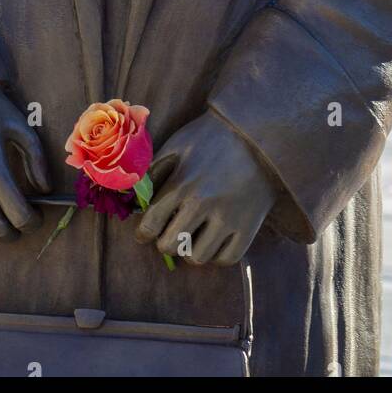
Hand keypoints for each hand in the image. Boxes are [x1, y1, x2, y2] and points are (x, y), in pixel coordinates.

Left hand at [135, 110, 278, 264]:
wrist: (258, 133)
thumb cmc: (211, 137)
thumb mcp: (177, 144)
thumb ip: (152, 171)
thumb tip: (133, 197)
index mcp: (183, 183)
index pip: (151, 224)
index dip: (143, 233)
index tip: (145, 233)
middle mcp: (204, 204)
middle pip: (170, 246)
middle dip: (165, 241)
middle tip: (171, 232)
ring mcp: (229, 218)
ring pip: (197, 258)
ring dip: (190, 250)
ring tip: (193, 236)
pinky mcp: (249, 227)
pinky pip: (226, 259)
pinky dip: (217, 254)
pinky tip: (214, 239)